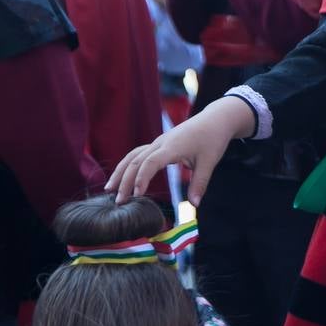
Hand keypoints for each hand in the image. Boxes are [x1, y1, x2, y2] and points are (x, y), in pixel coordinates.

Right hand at [107, 95, 255, 204]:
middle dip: (125, 180)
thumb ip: (200, 184)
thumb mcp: (209, 162)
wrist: (215, 119)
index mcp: (173, 146)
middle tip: (119, 201)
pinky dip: (127, 165)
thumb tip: (194, 205)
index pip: (150, 162)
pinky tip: (122, 177)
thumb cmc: (213, 139)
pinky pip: (138, 153)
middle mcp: (161, 143)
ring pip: (133, 156)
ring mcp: (158, 142)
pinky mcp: (158, 144)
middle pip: (136, 160)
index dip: (142, 178)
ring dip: (121, 172)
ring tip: (109, 189)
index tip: (137, 195)